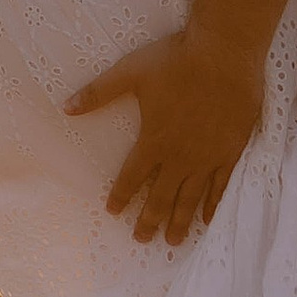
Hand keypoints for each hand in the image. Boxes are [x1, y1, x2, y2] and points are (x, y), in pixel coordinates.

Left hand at [67, 27, 263, 244]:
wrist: (224, 54)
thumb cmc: (176, 60)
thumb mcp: (130, 72)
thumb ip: (98, 93)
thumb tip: (66, 107)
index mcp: (153, 140)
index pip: (131, 177)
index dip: (121, 196)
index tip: (114, 212)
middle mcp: (179, 156)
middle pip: (161, 197)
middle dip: (149, 220)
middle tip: (142, 239)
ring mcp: (206, 157)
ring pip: (190, 198)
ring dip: (179, 222)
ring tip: (173, 242)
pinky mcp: (230, 152)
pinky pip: (220, 187)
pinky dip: (212, 205)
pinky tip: (207, 218)